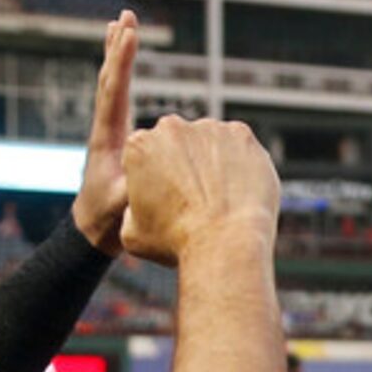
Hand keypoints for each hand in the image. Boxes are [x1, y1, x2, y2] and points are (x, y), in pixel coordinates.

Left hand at [71, 12, 139, 253]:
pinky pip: (117, 98)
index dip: (122, 62)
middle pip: (109, 79)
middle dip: (118, 48)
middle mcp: (104, 129)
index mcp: (106, 139)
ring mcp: (107, 132)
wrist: (92, 231)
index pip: (114, 92)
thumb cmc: (108, 221)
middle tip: (126, 16)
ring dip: (117, 55)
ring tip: (123, 25)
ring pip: (111, 85)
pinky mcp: (115, 138)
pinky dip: (122, 75)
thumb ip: (138, 186)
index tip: (130, 34)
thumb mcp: (125, 205)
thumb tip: (151, 165)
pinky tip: (126, 65)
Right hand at [119, 117, 278, 266]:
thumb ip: (130, 208)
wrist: (226, 243)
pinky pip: (237, 146)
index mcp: (138, 146)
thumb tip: (138, 205)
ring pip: (207, 143)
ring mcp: (208, 128)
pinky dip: (239, 163)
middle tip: (195, 200)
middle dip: (182, 165)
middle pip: (176, 144)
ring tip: (219, 199)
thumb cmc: (177, 243)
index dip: (154, 180)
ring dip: (211, 163)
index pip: (144, 156)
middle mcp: (171, 128)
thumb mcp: (133, 234)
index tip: (167, 201)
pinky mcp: (240, 134)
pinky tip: (238, 191)